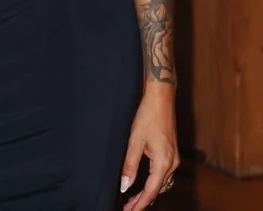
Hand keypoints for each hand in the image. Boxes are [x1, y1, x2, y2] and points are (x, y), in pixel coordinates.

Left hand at [121, 85, 178, 210]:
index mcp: (163, 163)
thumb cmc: (147, 117)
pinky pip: (163, 175)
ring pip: (161, 183)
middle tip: (127, 208)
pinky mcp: (171, 153)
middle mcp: (172, 164)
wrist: (161, 98)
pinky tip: (144, 183)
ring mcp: (174, 159)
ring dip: (148, 192)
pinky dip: (153, 182)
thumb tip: (125, 186)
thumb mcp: (135, 141)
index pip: (151, 191)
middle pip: (158, 190)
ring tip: (133, 200)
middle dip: (143, 200)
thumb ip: (130, 165)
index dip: (139, 204)